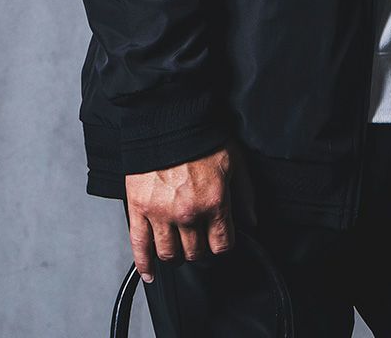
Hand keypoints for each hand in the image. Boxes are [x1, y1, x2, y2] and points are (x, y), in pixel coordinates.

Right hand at [125, 137, 257, 283]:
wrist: (168, 119)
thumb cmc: (201, 137)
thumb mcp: (235, 162)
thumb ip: (245, 195)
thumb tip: (251, 222)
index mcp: (213, 202)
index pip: (221, 245)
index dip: (222, 244)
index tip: (219, 239)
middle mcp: (188, 213)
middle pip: (195, 252)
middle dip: (200, 249)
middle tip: (199, 239)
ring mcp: (161, 213)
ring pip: (170, 253)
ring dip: (176, 255)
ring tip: (179, 247)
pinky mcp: (139, 208)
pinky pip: (139, 245)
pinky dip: (143, 263)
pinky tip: (149, 272)